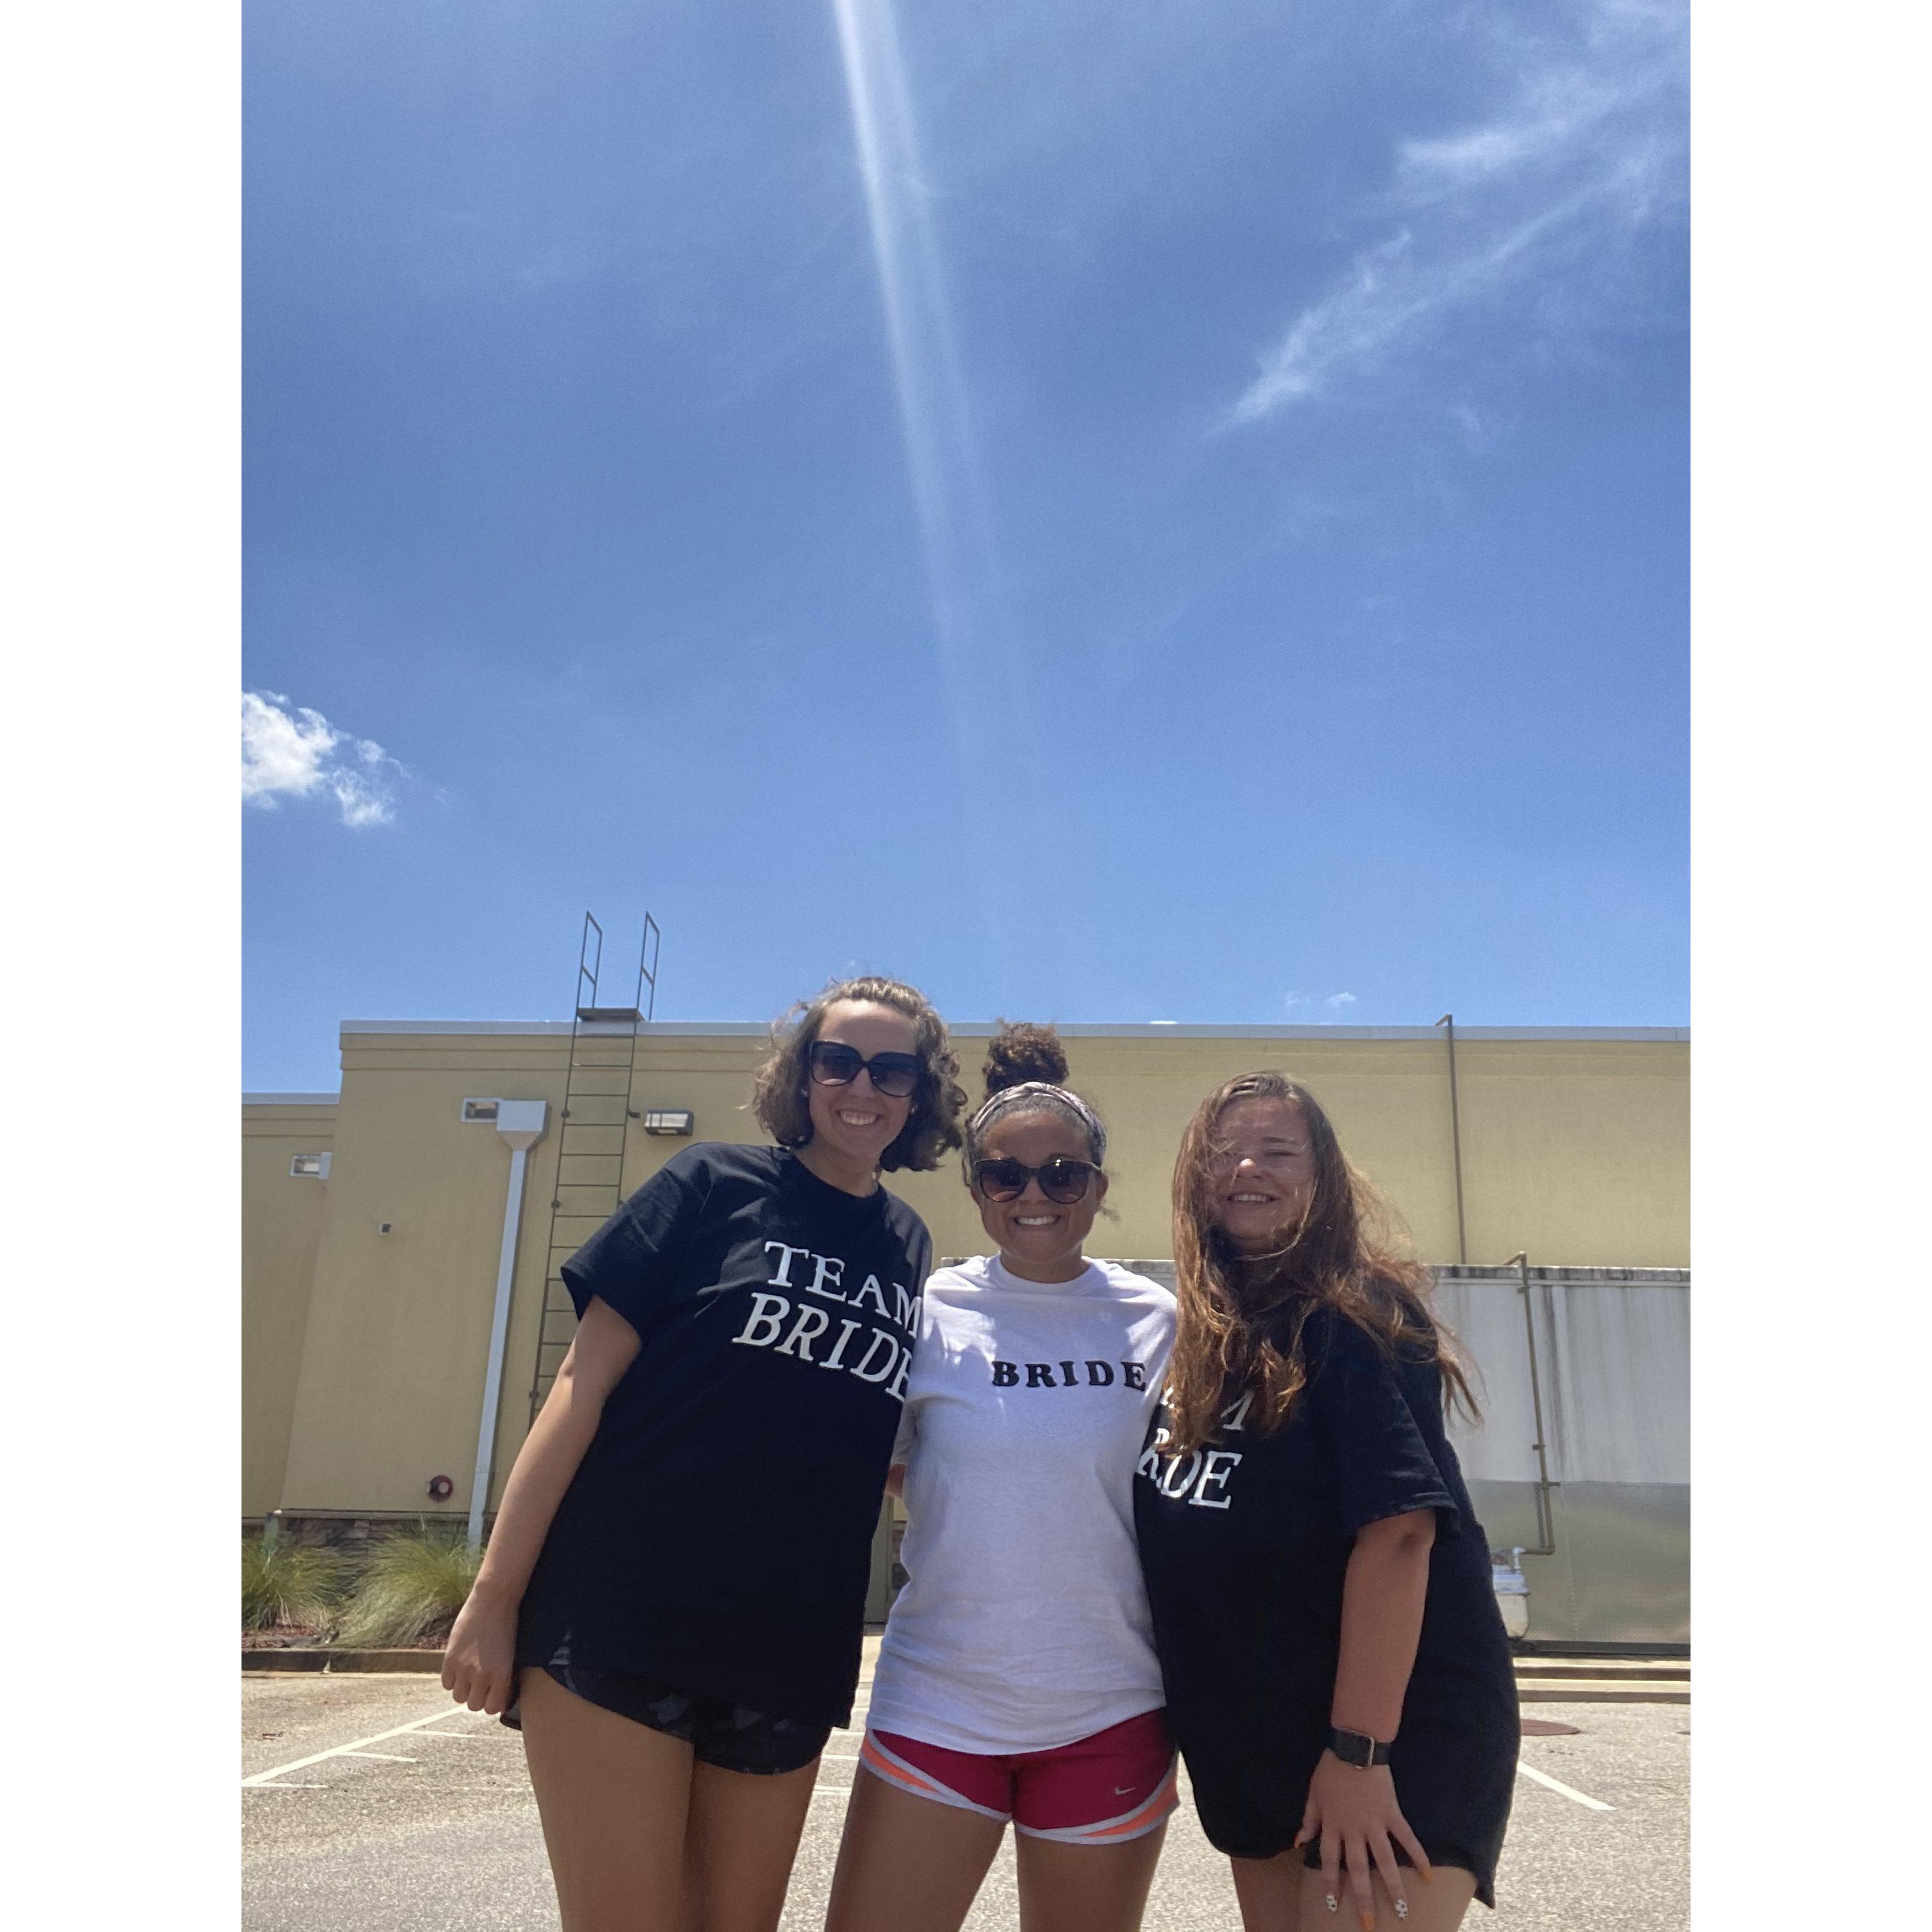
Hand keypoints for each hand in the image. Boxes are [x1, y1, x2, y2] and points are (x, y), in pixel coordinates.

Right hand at [441, 1581, 518, 1715]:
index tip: (493, 1694)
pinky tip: (460, 1667)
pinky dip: (452, 1679)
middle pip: (473, 1706)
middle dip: (478, 1697)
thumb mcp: (510, 1655)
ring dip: (464, 1689)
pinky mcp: (449, 1659)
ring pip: (458, 1697)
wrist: (493, 1600)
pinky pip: (446, 1683)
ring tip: (470, 1675)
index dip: (493, 1702)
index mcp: (502, 1675)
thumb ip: (502, 1679)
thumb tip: (497, 1701)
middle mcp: (482, 1675)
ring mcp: (464, 1668)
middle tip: (481, 1685)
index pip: (493, 1708)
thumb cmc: (507, 1625)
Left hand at [1295, 1750, 1432, 1930]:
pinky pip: (1407, 1838)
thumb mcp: (1313, 1794)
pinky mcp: (1392, 1814)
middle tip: (1368, 1922)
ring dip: (1393, 1887)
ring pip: (1384, 1861)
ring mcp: (1374, 1824)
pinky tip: (1428, 1875)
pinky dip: (1418, 1856)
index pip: (1329, 1860)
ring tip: (1402, 1911)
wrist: (1355, 1748)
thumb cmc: (1330, 1770)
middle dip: (1363, 1897)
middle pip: (1357, 1869)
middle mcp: (1353, 1830)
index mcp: (1332, 1825)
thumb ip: (1308, 1820)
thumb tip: (1299, 1842)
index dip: (1330, 1883)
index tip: (1332, 1905)